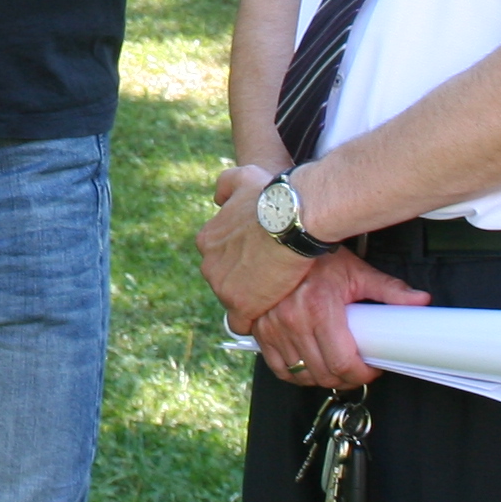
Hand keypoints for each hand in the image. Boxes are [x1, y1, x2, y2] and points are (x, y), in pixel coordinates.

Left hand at [196, 164, 315, 329]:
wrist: (292, 220)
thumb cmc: (271, 198)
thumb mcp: (244, 178)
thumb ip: (226, 185)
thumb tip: (218, 199)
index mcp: (208, 240)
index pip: (221, 260)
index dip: (242, 262)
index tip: (261, 262)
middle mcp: (208, 264)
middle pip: (226, 281)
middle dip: (246, 282)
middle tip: (273, 278)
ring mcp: (222, 287)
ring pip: (235, 301)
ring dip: (254, 300)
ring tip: (279, 293)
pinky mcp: (241, 305)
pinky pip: (242, 323)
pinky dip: (256, 320)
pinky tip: (272, 312)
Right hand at [236, 250, 429, 389]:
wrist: (283, 240)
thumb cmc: (318, 256)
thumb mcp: (357, 272)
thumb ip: (390, 289)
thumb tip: (420, 301)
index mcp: (319, 309)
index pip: (342, 362)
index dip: (361, 374)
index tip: (370, 369)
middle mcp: (292, 321)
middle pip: (323, 373)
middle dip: (345, 378)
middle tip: (357, 370)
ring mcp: (273, 327)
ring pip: (300, 374)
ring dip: (320, 378)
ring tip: (334, 368)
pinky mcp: (260, 329)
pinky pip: (276, 367)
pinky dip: (293, 373)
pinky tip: (307, 366)